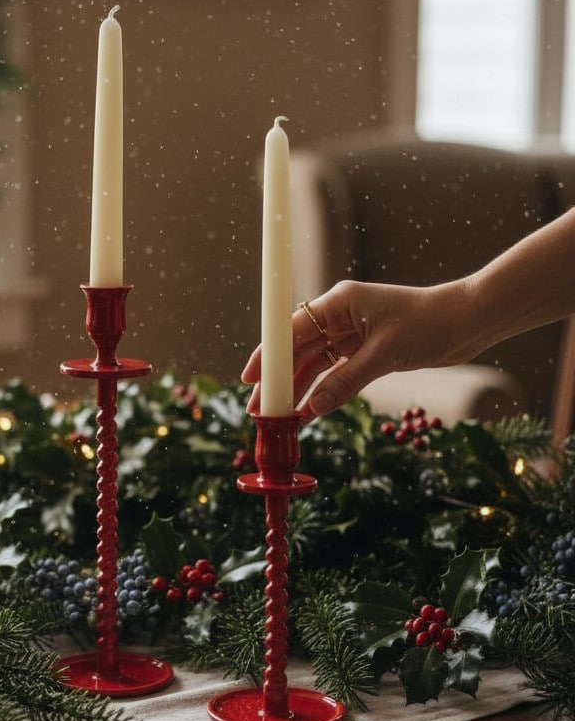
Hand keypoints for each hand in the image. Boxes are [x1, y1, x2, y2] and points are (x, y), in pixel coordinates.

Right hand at [241, 279, 470, 418]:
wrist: (469, 321)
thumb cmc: (430, 323)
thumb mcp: (385, 354)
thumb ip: (346, 381)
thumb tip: (314, 408)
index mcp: (339, 303)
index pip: (291, 329)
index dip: (267, 355)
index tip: (250, 378)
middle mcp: (340, 316)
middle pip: (298, 350)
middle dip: (279, 380)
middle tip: (261, 410)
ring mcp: (352, 334)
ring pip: (315, 365)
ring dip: (298, 390)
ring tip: (280, 418)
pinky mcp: (366, 351)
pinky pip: (335, 374)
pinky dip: (323, 392)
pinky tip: (309, 412)